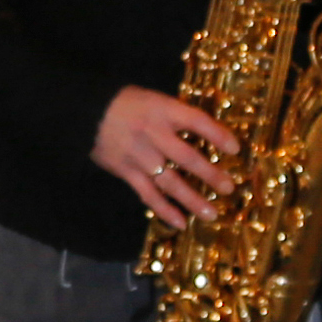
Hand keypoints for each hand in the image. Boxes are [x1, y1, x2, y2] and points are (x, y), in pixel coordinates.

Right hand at [93, 86, 238, 225]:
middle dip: (210, 174)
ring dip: (192, 199)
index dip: (218, 135)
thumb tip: (206, 135)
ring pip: (170, 181)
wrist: (85, 112)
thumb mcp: (153, 99)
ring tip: (211, 214)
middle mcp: (154, 134)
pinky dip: (164, 210)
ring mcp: (140, 156)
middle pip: (187, 157)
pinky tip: (180, 223)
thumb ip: (176, 116)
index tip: (236, 149)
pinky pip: (148, 194)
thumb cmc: (125, 103)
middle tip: (229, 188)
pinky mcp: (126, 172)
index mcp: (163, 110)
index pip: (197, 121)